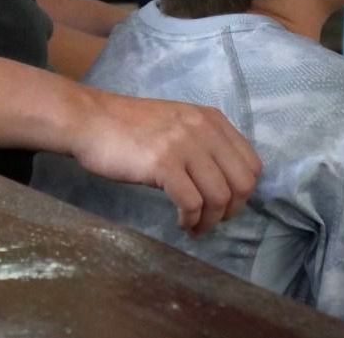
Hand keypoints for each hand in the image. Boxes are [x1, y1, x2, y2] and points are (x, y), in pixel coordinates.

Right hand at [69, 88, 260, 234]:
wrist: (91, 120)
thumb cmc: (131, 126)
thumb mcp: (178, 123)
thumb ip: (205, 142)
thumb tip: (227, 182)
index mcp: (211, 118)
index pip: (252, 164)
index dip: (242, 192)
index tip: (223, 204)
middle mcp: (203, 128)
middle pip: (242, 184)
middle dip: (230, 211)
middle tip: (209, 219)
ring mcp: (183, 144)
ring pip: (219, 197)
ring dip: (209, 221)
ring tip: (193, 225)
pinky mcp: (163, 163)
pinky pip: (192, 203)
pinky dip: (190, 220)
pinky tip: (180, 221)